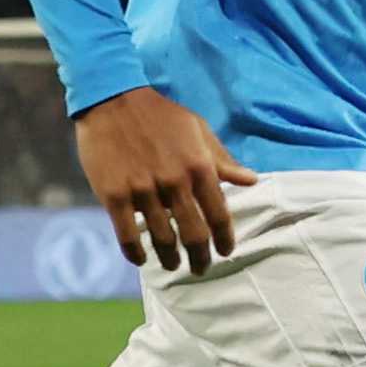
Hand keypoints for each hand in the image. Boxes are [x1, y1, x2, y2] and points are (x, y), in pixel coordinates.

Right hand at [73, 86, 259, 273]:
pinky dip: (136, 253)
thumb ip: (223, 160)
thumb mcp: (199, 130)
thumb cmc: (161, 114)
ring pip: (162, 240)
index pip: (220, 215)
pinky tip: (141, 259)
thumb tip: (252, 181)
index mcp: (200, 167)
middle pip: (194, 235)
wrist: (113, 97)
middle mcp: (175, 182)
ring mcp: (144, 191)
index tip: (225, 252)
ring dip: (170, 259)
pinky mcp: (115, 195)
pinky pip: (128, 235)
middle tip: (201, 269)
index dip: (225, 240)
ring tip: (173, 265)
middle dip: (200, 258)